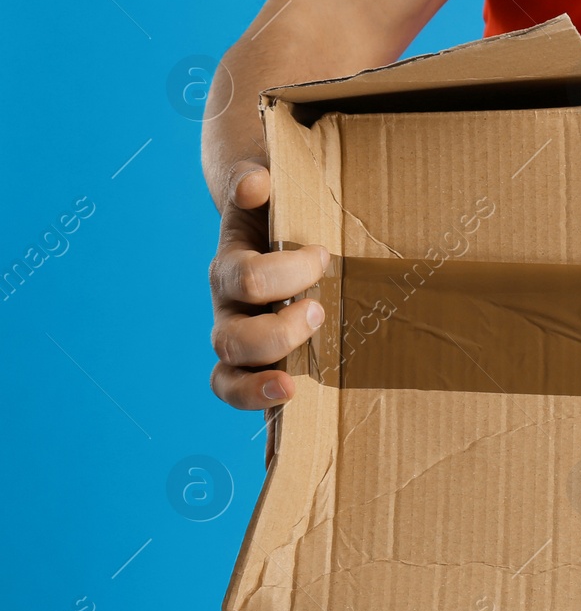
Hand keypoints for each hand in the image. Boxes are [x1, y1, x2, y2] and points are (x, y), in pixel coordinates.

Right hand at [209, 162, 328, 409]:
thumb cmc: (276, 211)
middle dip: (278, 333)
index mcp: (231, 269)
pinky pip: (251, 397)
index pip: (243, 280)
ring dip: (262, 384)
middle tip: (319, 311)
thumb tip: (255, 184)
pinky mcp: (263, 365)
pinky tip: (285, 429)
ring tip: (295, 384)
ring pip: (230, 377)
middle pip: (233, 339)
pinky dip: (263, 414)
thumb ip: (253, 181)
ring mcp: (243, 343)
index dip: (282, 275)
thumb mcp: (264, 188)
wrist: (269, 223)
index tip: (321, 255)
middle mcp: (230, 312)